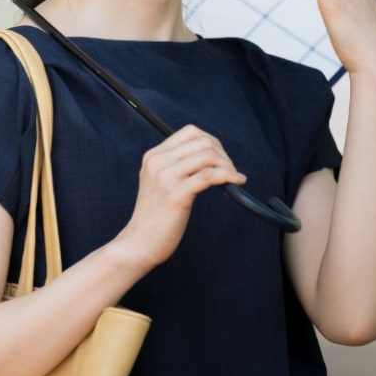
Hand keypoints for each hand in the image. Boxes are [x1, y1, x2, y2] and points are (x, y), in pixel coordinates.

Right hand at [115, 124, 245, 268]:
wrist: (139, 243)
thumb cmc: (154, 216)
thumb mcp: (158, 182)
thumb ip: (175, 166)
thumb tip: (211, 156)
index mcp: (153, 156)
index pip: (190, 132)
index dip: (212, 142)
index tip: (220, 159)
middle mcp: (158, 162)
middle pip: (203, 142)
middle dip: (223, 154)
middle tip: (230, 171)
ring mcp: (166, 177)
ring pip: (208, 155)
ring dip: (228, 165)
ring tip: (233, 178)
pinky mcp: (176, 194)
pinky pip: (210, 176)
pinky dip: (228, 176)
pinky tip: (236, 182)